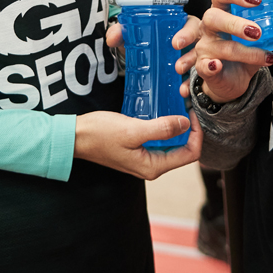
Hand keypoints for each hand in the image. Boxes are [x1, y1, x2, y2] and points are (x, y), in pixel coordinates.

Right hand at [74, 109, 202, 179]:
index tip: (192, 112)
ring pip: (172, 144)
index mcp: (153, 166)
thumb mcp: (132, 130)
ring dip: (177, 127)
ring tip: (176, 106)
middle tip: (186, 106)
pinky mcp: (138, 149)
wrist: (75, 137)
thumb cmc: (99, 134)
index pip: (190, 154)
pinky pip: (159, 140)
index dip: (197, 133)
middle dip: (189, 129)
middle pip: (184, 149)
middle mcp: (151, 166)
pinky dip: (164, 126)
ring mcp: (145, 158)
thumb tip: (185, 124)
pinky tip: (161, 112)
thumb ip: (161, 129)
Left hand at [107, 14, 199, 98]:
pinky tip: (183, 91)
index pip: (191, 24)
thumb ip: (121, 33)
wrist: (145, 62)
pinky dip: (191, 85)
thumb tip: (113, 37)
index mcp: (182, 25)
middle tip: (178, 66)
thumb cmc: (146, 42)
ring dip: (191, 72)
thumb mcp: (133, 36)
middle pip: (201, 44)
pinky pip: (198, 78)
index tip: (176, 44)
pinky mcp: (195, 72)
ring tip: (178, 80)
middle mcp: (194, 40)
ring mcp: (196, 57)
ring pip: (201, 62)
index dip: (187, 33)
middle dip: (191, 55)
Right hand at [194, 0, 272, 103]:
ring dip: (242, 50)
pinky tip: (218, 65)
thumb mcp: (258, 38)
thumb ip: (271, 29)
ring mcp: (206, 47)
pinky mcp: (204, 67)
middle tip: (257, 31)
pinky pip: (204, 66)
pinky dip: (211, 66)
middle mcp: (210, 27)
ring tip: (263, 55)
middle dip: (236, 23)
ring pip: (219, 45)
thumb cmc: (243, 52)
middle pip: (213, 16)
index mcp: (222, 12)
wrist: (231, 79)